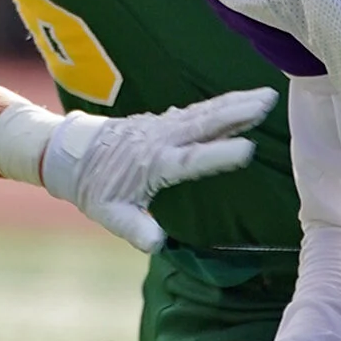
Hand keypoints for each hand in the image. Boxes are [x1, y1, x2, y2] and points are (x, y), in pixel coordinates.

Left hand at [17, 86, 273, 252]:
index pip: (190, 160)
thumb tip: (158, 244)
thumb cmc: (94, 187)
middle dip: (236, 113)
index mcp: (152, 164)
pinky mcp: (164, 120)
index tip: (247, 149)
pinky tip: (244, 100)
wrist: (72, 153)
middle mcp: (160, 139)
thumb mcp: (110, 213)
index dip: (218, 155)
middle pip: (204, 124)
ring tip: (267, 96)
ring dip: (236, 103)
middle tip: (267, 103)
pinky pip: (198, 110)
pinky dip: (222, 104)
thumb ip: (135, 228)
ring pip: (204, 112)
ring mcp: (163, 125)